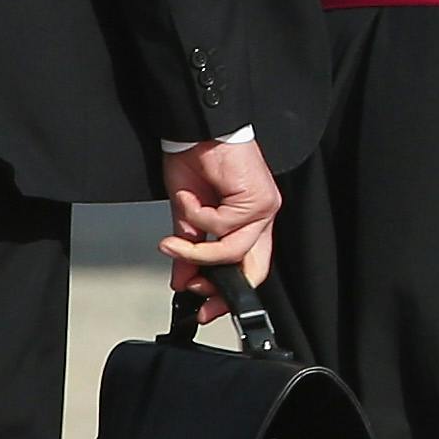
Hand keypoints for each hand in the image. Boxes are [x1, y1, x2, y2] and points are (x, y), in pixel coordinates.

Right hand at [161, 137, 280, 304]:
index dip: (227, 294)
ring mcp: (264, 208)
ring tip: (174, 241)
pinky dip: (197, 216)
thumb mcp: (187, 213)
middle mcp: (262, 217)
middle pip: (252, 269)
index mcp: (249, 223)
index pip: (248, 269)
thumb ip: (189, 248)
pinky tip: (188, 199)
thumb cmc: (197, 161)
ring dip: (198, 250)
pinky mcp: (258, 198)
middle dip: (217, 282)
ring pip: (234, 250)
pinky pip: (223, 225)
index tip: (203, 309)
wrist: (197, 129)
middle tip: (190, 285)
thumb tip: (181, 279)